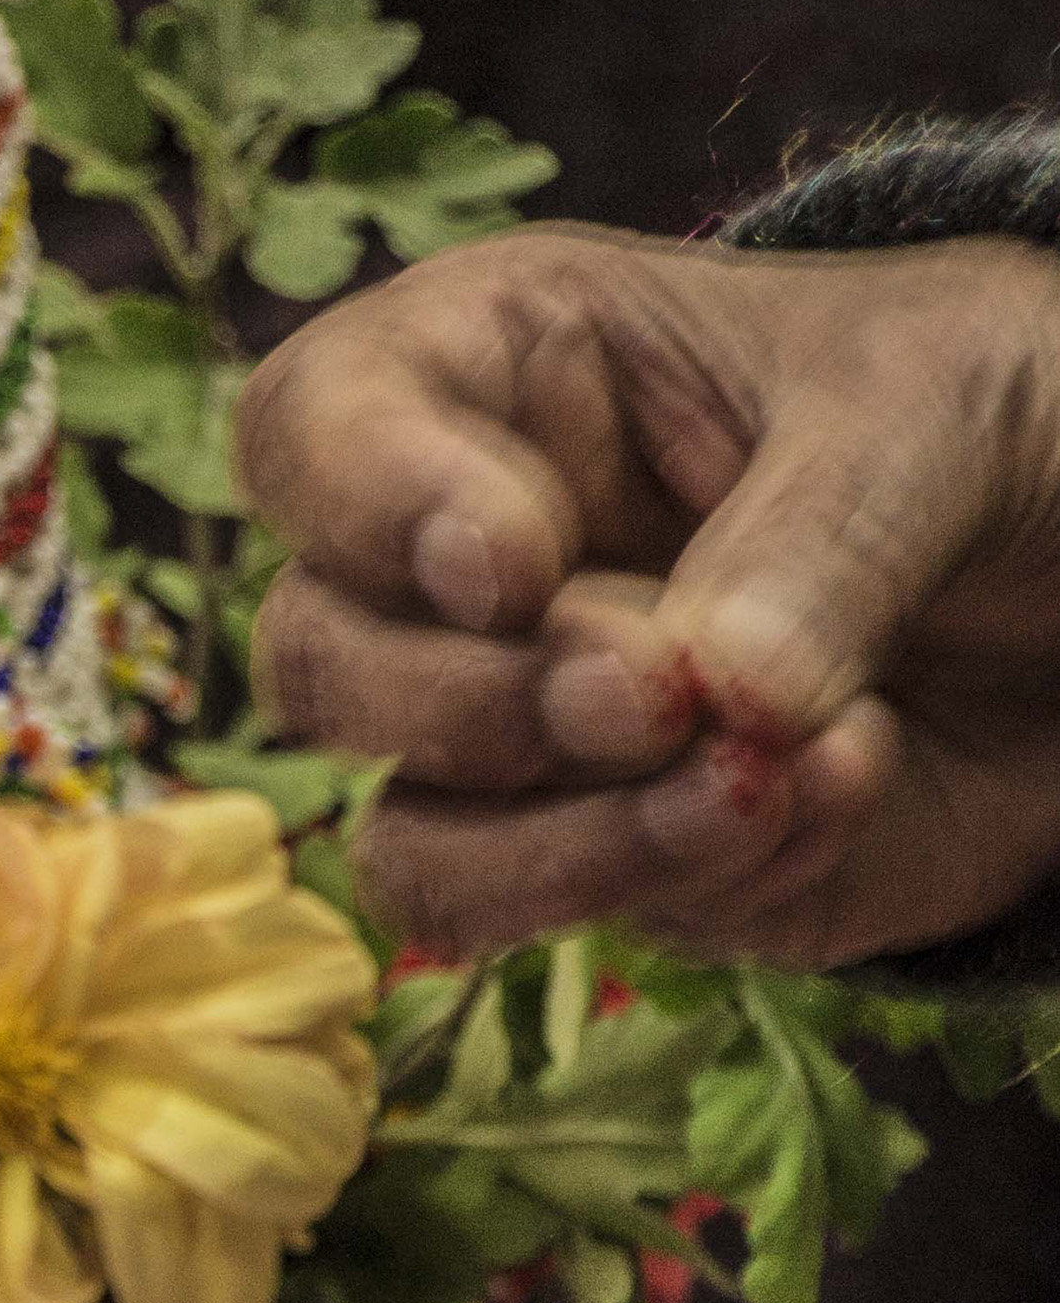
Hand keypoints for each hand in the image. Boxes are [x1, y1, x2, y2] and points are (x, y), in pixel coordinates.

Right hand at [239, 226, 1059, 964]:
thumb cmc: (1006, 422)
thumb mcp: (948, 405)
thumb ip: (822, 531)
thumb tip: (713, 691)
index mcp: (504, 380)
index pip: (311, 432)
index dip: (367, 504)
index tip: (508, 565)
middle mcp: (470, 570)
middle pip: (319, 664)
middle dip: (474, 705)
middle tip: (655, 698)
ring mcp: (526, 740)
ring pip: (410, 847)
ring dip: (570, 848)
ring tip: (772, 786)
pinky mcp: (611, 868)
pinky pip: (583, 923)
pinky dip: (717, 880)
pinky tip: (851, 796)